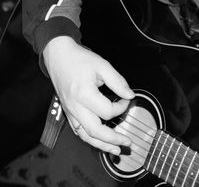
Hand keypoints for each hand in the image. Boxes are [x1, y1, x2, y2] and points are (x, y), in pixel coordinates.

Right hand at [43, 36, 134, 154]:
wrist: (58, 56)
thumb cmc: (80, 60)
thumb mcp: (102, 66)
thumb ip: (118, 82)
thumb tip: (130, 95)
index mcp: (84, 94)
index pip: (108, 111)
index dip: (122, 107)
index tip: (128, 99)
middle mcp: (75, 107)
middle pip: (95, 131)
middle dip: (113, 139)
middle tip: (127, 142)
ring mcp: (70, 111)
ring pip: (85, 135)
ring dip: (101, 145)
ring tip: (115, 150)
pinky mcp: (68, 112)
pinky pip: (78, 130)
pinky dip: (90, 139)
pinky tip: (99, 141)